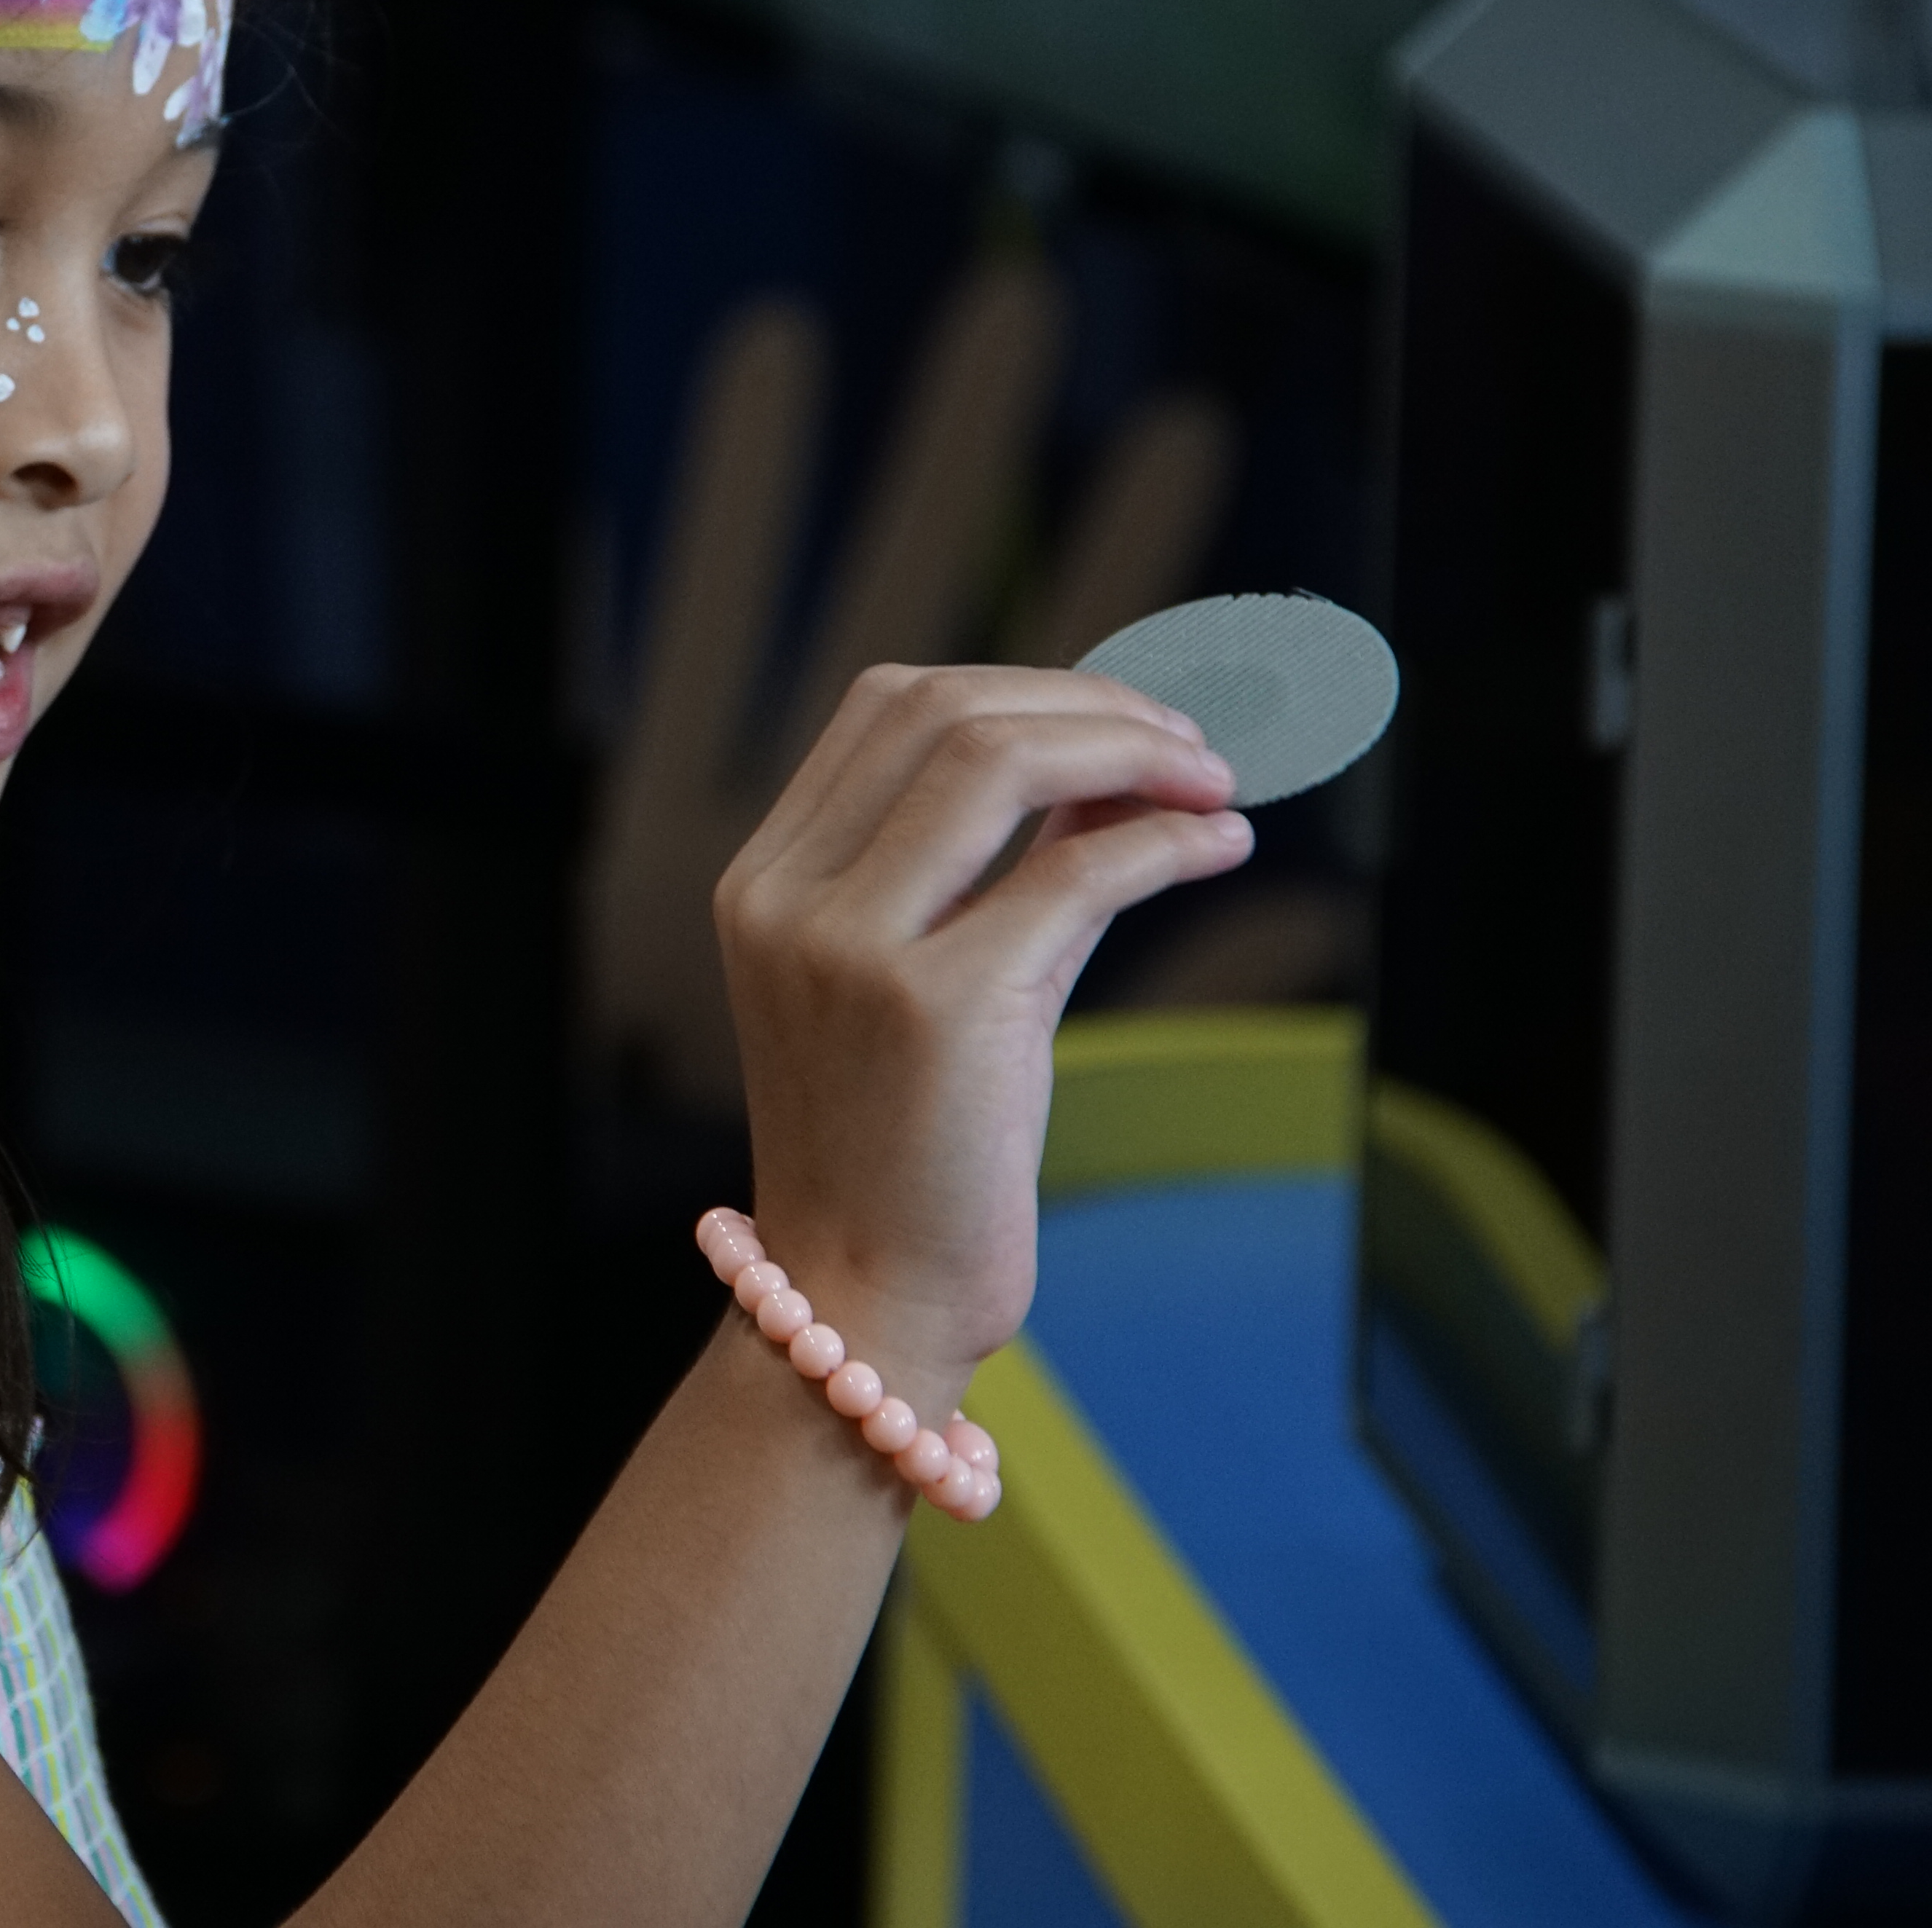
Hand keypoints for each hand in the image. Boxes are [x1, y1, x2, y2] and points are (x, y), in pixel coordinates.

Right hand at [712, 665, 1248, 1382]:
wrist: (865, 1303)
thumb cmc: (908, 1151)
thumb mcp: (932, 979)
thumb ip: (1004, 868)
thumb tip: (1117, 760)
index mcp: (765, 881)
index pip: (891, 704)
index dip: (1028, 684)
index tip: (1125, 717)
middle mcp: (790, 899)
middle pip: (948, 710)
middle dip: (1093, 704)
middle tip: (1192, 745)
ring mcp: (851, 948)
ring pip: (1000, 759)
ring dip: (1131, 750)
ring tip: (1212, 784)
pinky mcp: (936, 1007)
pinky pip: (1079, 871)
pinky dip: (1169, 841)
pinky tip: (1222, 849)